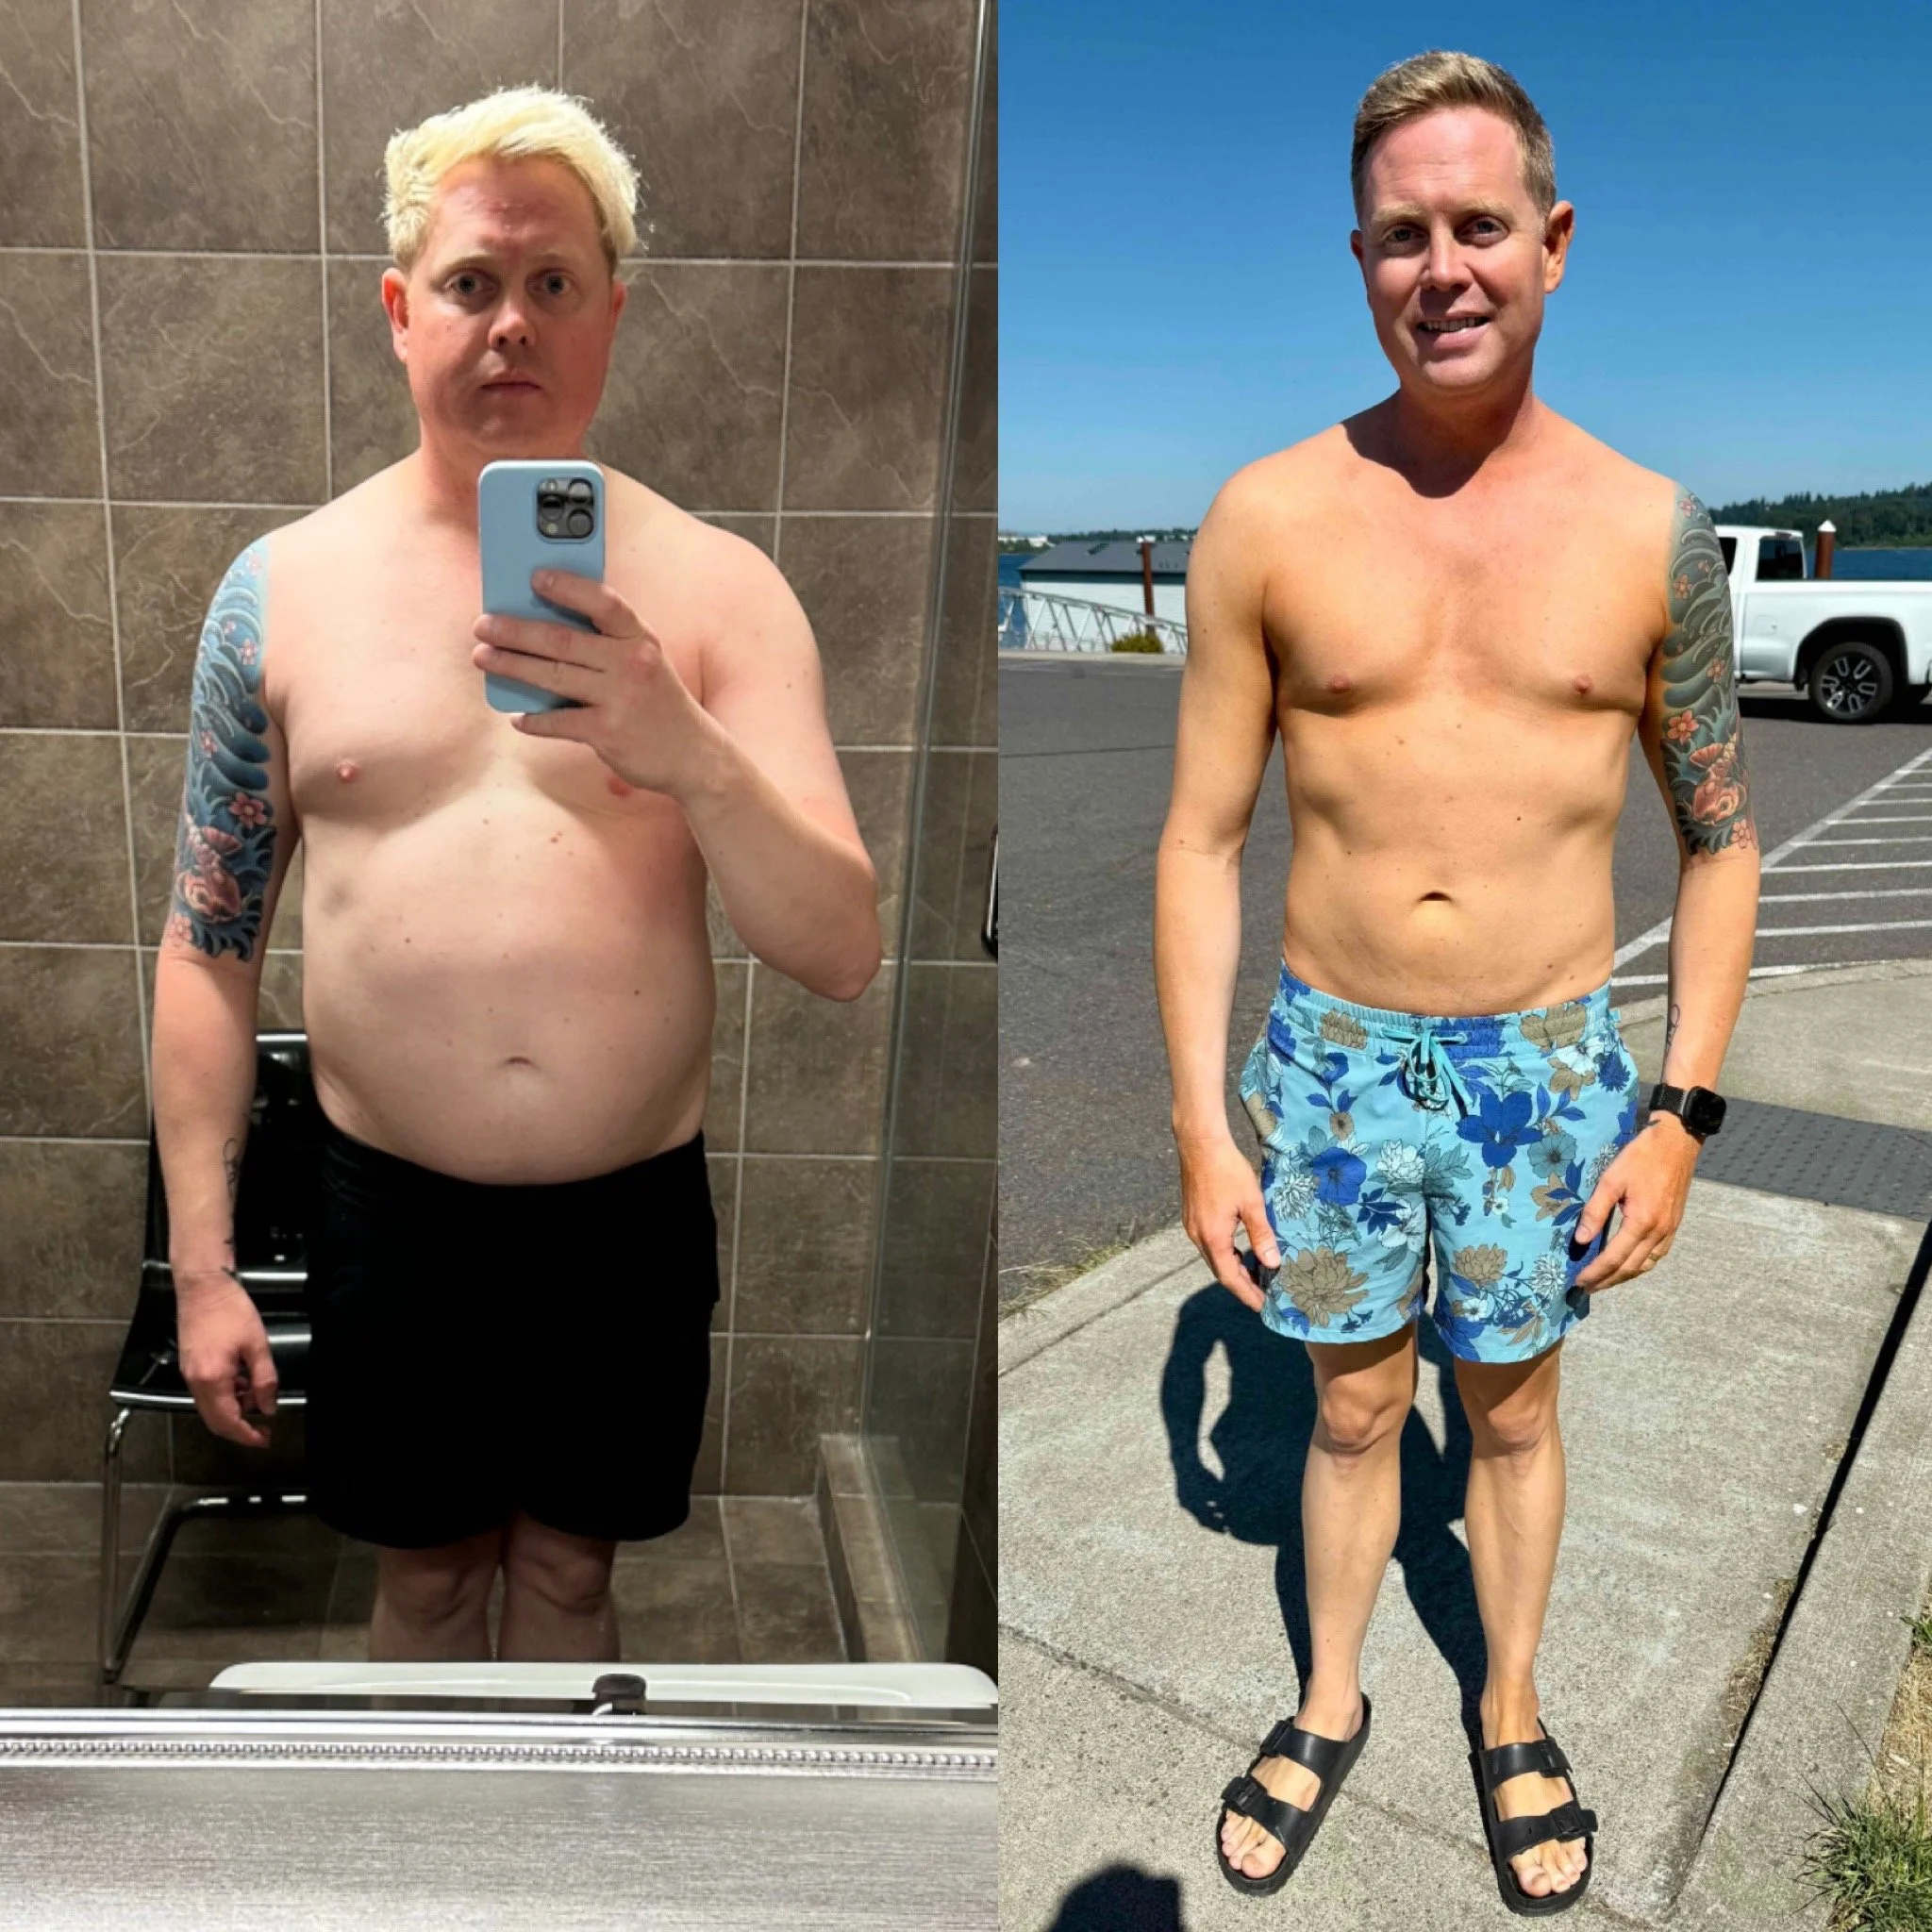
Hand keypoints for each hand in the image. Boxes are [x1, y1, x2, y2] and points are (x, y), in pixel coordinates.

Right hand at [175, 1271, 277, 1448]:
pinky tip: (243, 1383)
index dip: (247, 1436)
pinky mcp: (189, 1366)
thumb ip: (264, 1379)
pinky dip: (225, 1396)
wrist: (203, 1287)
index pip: (228, 1422)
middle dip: (240, 1429)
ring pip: (210, 1408)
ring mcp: (189, 1374)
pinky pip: (206, 1392)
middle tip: (263, 1430)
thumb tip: (268, 1407)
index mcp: (212, 1379)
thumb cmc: (230, 1310)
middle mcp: (195, 1382)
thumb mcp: (257, 1345)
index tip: (265, 1440)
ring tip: (258, 1398)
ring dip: (233, 1410)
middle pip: (215, 1421)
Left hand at [470, 570, 722, 796]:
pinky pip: (559, 722)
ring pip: (554, 676)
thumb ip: (606, 643)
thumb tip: (543, 627)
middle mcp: (631, 663)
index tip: (534, 577)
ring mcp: (620, 698)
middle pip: (563, 640)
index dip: (568, 587)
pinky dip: (535, 721)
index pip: (604, 602)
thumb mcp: (643, 661)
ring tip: (484, 657)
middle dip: (516, 630)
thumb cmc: (657, 702)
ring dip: (512, 665)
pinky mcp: (609, 732)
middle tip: (483, 625)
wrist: (694, 755)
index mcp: (639, 638)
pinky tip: (518, 718)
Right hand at [1177, 1128, 1279, 1310]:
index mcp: (1213, 1238)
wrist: (1200, 1144)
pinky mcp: (1192, 1217)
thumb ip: (1262, 1235)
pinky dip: (1226, 1254)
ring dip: (1234, 1269)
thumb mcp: (1252, 1203)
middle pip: (1220, 1271)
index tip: (1263, 1307)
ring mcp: (1192, 1226)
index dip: (1247, 1294)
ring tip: (1256, 1275)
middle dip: (1242, 1285)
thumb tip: (1273, 1263)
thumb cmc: (1228, 1170)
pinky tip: (1240, 1250)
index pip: (1230, 1278)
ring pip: (1214, 1258)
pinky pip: (1209, 1244)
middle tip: (1264, 1295)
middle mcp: (1198, 1237)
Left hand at [1571, 1113, 1700, 1291]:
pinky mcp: (1674, 1225)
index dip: (1595, 1273)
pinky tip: (1628, 1265)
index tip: (1578, 1281)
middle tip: (1586, 1288)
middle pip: (1631, 1268)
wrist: (1676, 1143)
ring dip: (1624, 1276)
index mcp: (1642, 1222)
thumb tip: (1580, 1240)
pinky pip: (1657, 1255)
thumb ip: (1595, 1211)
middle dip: (1607, 1281)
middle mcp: (1659, 1232)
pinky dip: (1641, 1266)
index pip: (1614, 1258)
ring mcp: (1670, 1230)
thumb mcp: (1610, 1179)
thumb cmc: (1641, 1157)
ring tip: (1603, 1281)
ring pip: (1646, 1265)